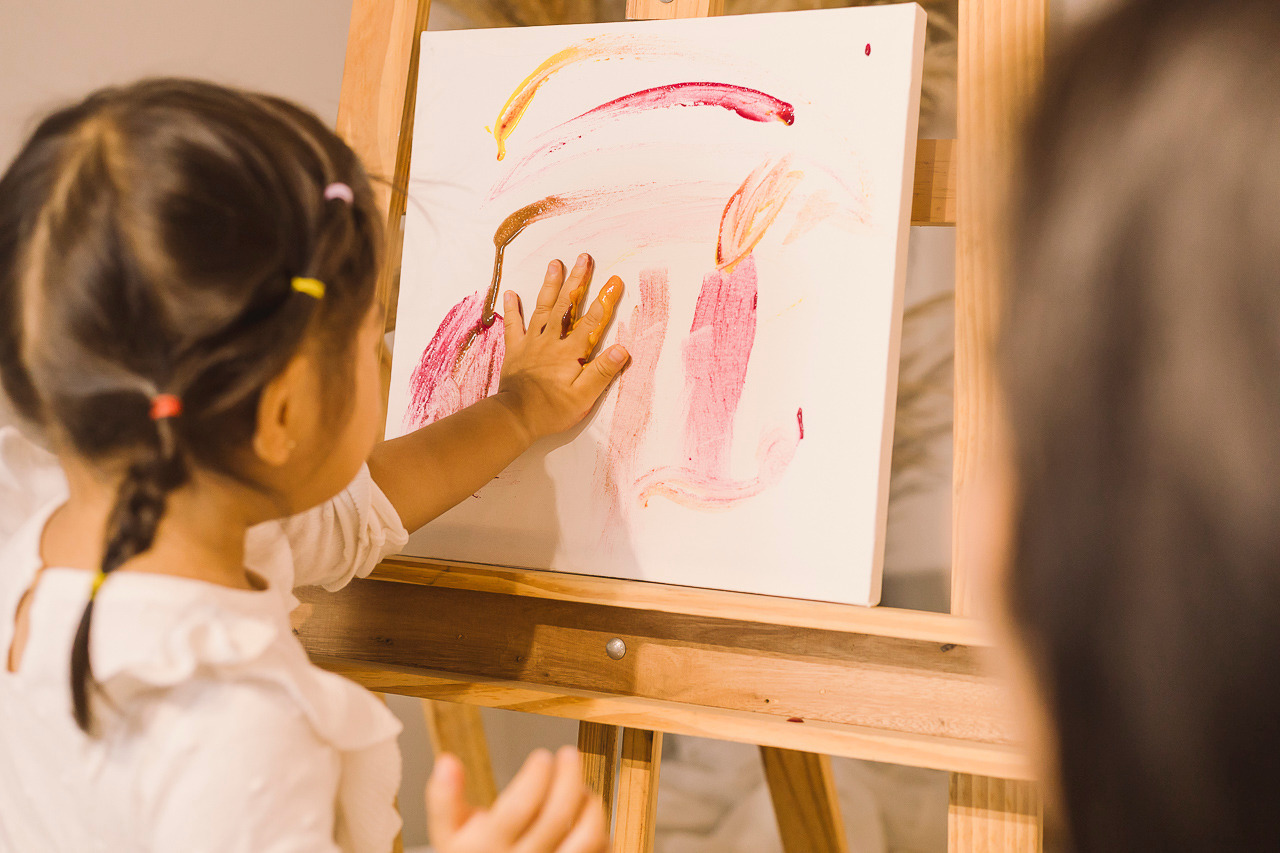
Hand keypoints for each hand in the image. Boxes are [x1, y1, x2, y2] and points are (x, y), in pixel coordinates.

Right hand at [427, 747, 608, 852]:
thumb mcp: (448, 836)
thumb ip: (445, 799)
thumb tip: (447, 761)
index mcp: (488, 847)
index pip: (519, 807)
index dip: (536, 776)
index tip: (542, 756)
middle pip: (556, 816)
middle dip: (569, 777)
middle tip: (569, 754)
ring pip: (586, 838)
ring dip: (590, 805)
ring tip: (582, 788)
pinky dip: (602, 832)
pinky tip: (588, 816)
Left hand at [496, 253, 629, 441]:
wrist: (515, 416)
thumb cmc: (552, 409)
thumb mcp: (584, 396)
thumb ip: (602, 372)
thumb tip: (622, 349)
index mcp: (570, 352)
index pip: (592, 322)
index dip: (605, 301)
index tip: (615, 281)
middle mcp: (551, 341)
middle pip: (566, 306)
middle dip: (577, 281)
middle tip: (584, 258)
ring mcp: (531, 343)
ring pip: (542, 308)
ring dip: (550, 285)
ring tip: (555, 263)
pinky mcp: (515, 350)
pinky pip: (513, 324)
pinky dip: (512, 308)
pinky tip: (511, 293)